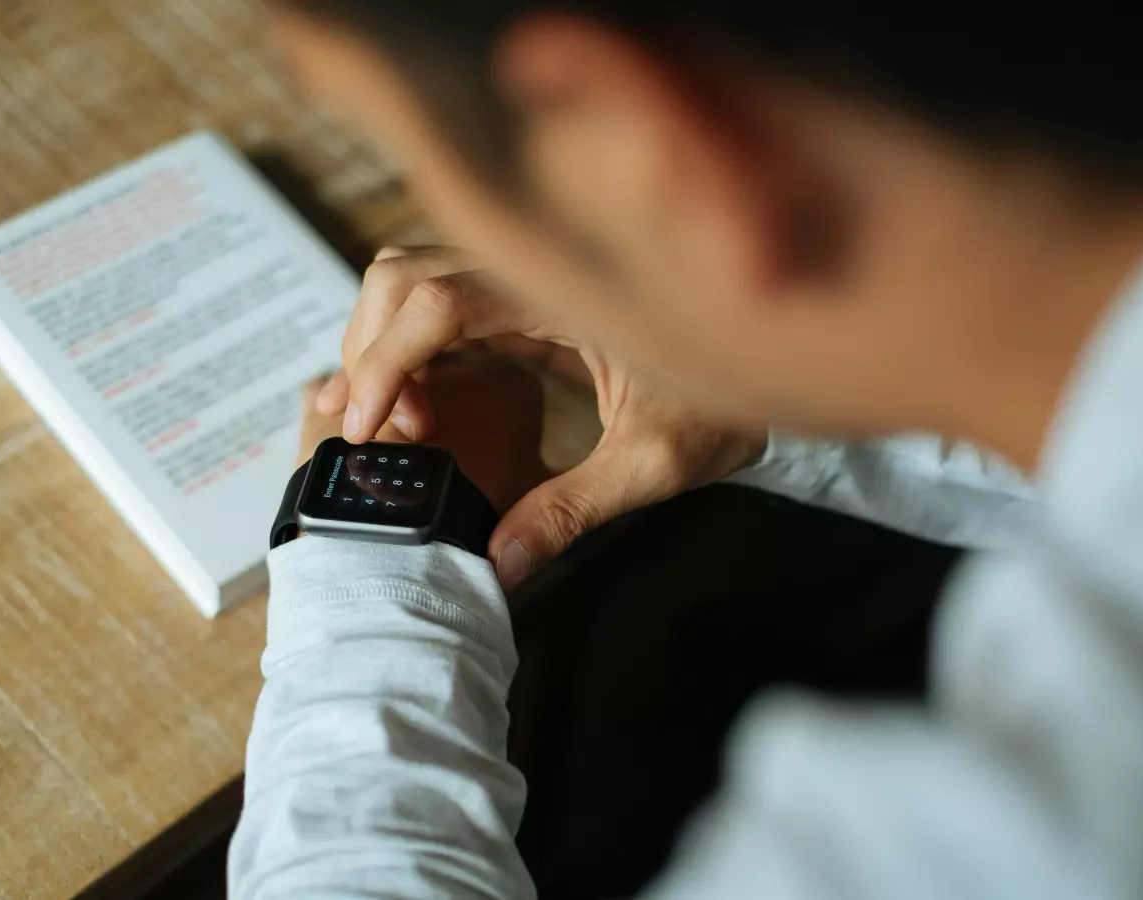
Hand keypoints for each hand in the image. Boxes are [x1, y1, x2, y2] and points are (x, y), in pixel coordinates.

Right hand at [317, 246, 760, 588]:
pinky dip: (409, 348)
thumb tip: (501, 563)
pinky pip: (444, 306)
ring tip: (395, 422)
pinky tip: (407, 404)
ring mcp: (527, 277)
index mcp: (563, 287)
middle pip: (404, 275)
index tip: (366, 429)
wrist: (776, 348)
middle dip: (369, 350)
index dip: (385, 363)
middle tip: (382, 434)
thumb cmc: (732, 392)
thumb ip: (576, 507)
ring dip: (382, 343)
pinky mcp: (527, 300)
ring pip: (413, 280)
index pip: (437, 301)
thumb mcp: (659, 459)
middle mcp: (534, 265)